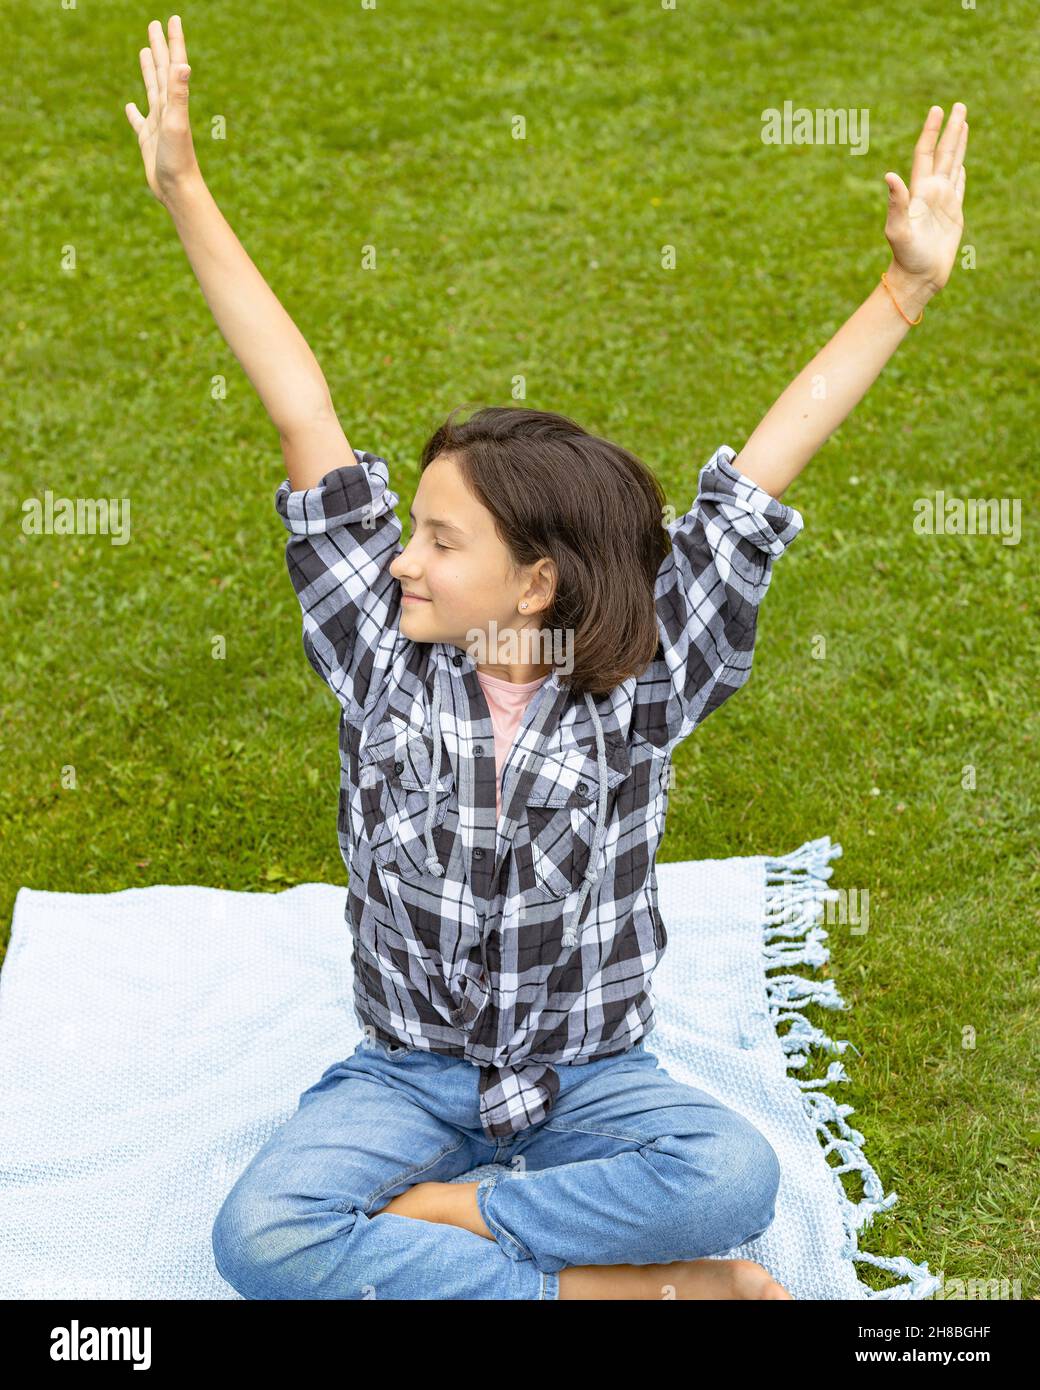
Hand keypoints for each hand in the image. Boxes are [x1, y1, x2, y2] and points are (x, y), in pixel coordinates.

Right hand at [124, 15, 199, 205]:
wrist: (178, 190)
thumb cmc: (178, 159)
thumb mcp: (176, 123)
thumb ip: (179, 94)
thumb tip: (183, 65)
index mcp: (174, 102)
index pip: (174, 64)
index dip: (173, 41)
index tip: (172, 18)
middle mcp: (167, 109)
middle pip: (162, 71)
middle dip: (160, 47)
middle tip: (154, 25)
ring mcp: (158, 124)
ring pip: (151, 91)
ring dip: (149, 70)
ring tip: (144, 52)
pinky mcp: (148, 141)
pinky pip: (139, 122)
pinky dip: (134, 113)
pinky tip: (130, 107)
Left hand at [883, 103, 968, 294]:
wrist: (918, 277)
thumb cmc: (906, 256)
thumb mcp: (898, 229)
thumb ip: (895, 202)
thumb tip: (889, 175)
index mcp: (919, 191)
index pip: (926, 153)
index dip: (931, 131)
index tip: (937, 110)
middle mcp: (931, 192)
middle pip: (943, 153)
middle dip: (951, 129)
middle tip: (959, 105)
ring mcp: (943, 202)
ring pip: (953, 165)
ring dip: (959, 145)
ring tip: (964, 124)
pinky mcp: (953, 215)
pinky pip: (959, 188)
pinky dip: (961, 174)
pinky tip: (961, 165)